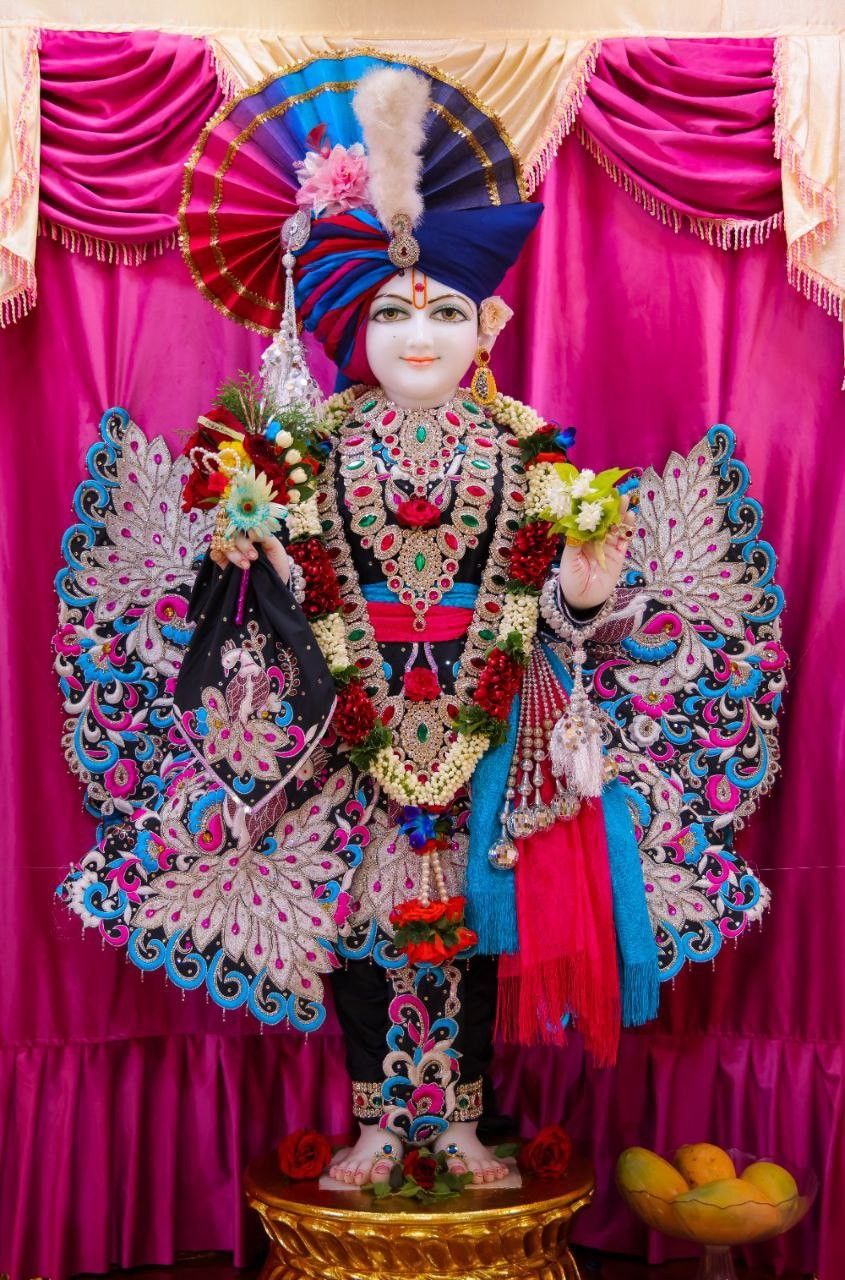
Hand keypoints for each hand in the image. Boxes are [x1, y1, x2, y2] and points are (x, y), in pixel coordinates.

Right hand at [209, 532, 289, 581]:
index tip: (256, 538)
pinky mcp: (224, 562)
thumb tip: (250, 529)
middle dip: (242, 545)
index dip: (245, 527)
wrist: (275, 583)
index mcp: (251, 531)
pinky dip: (217, 555)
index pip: (241, 521)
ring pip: (223, 543)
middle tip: (254, 557)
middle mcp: (239, 538)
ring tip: (246, 566)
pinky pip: (214, 553)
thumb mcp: (275, 547)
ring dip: (234, 554)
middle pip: (231, 531)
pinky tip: (229, 564)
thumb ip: (264, 536)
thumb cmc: (276, 562)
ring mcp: (231, 549)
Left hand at [558, 496, 634, 610]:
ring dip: (620, 514)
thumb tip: (576, 525)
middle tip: (614, 492)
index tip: (595, 493)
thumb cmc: (571, 580)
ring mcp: (608, 547)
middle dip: (609, 507)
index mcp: (580, 539)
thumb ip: (574, 544)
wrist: (582, 601)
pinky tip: (630, 518)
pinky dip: (627, 530)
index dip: (592, 507)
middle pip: (604, 520)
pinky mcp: (618, 556)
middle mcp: (595, 540)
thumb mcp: (569, 561)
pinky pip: (624, 541)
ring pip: (616, 527)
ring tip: (625, 500)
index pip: (587, 519)